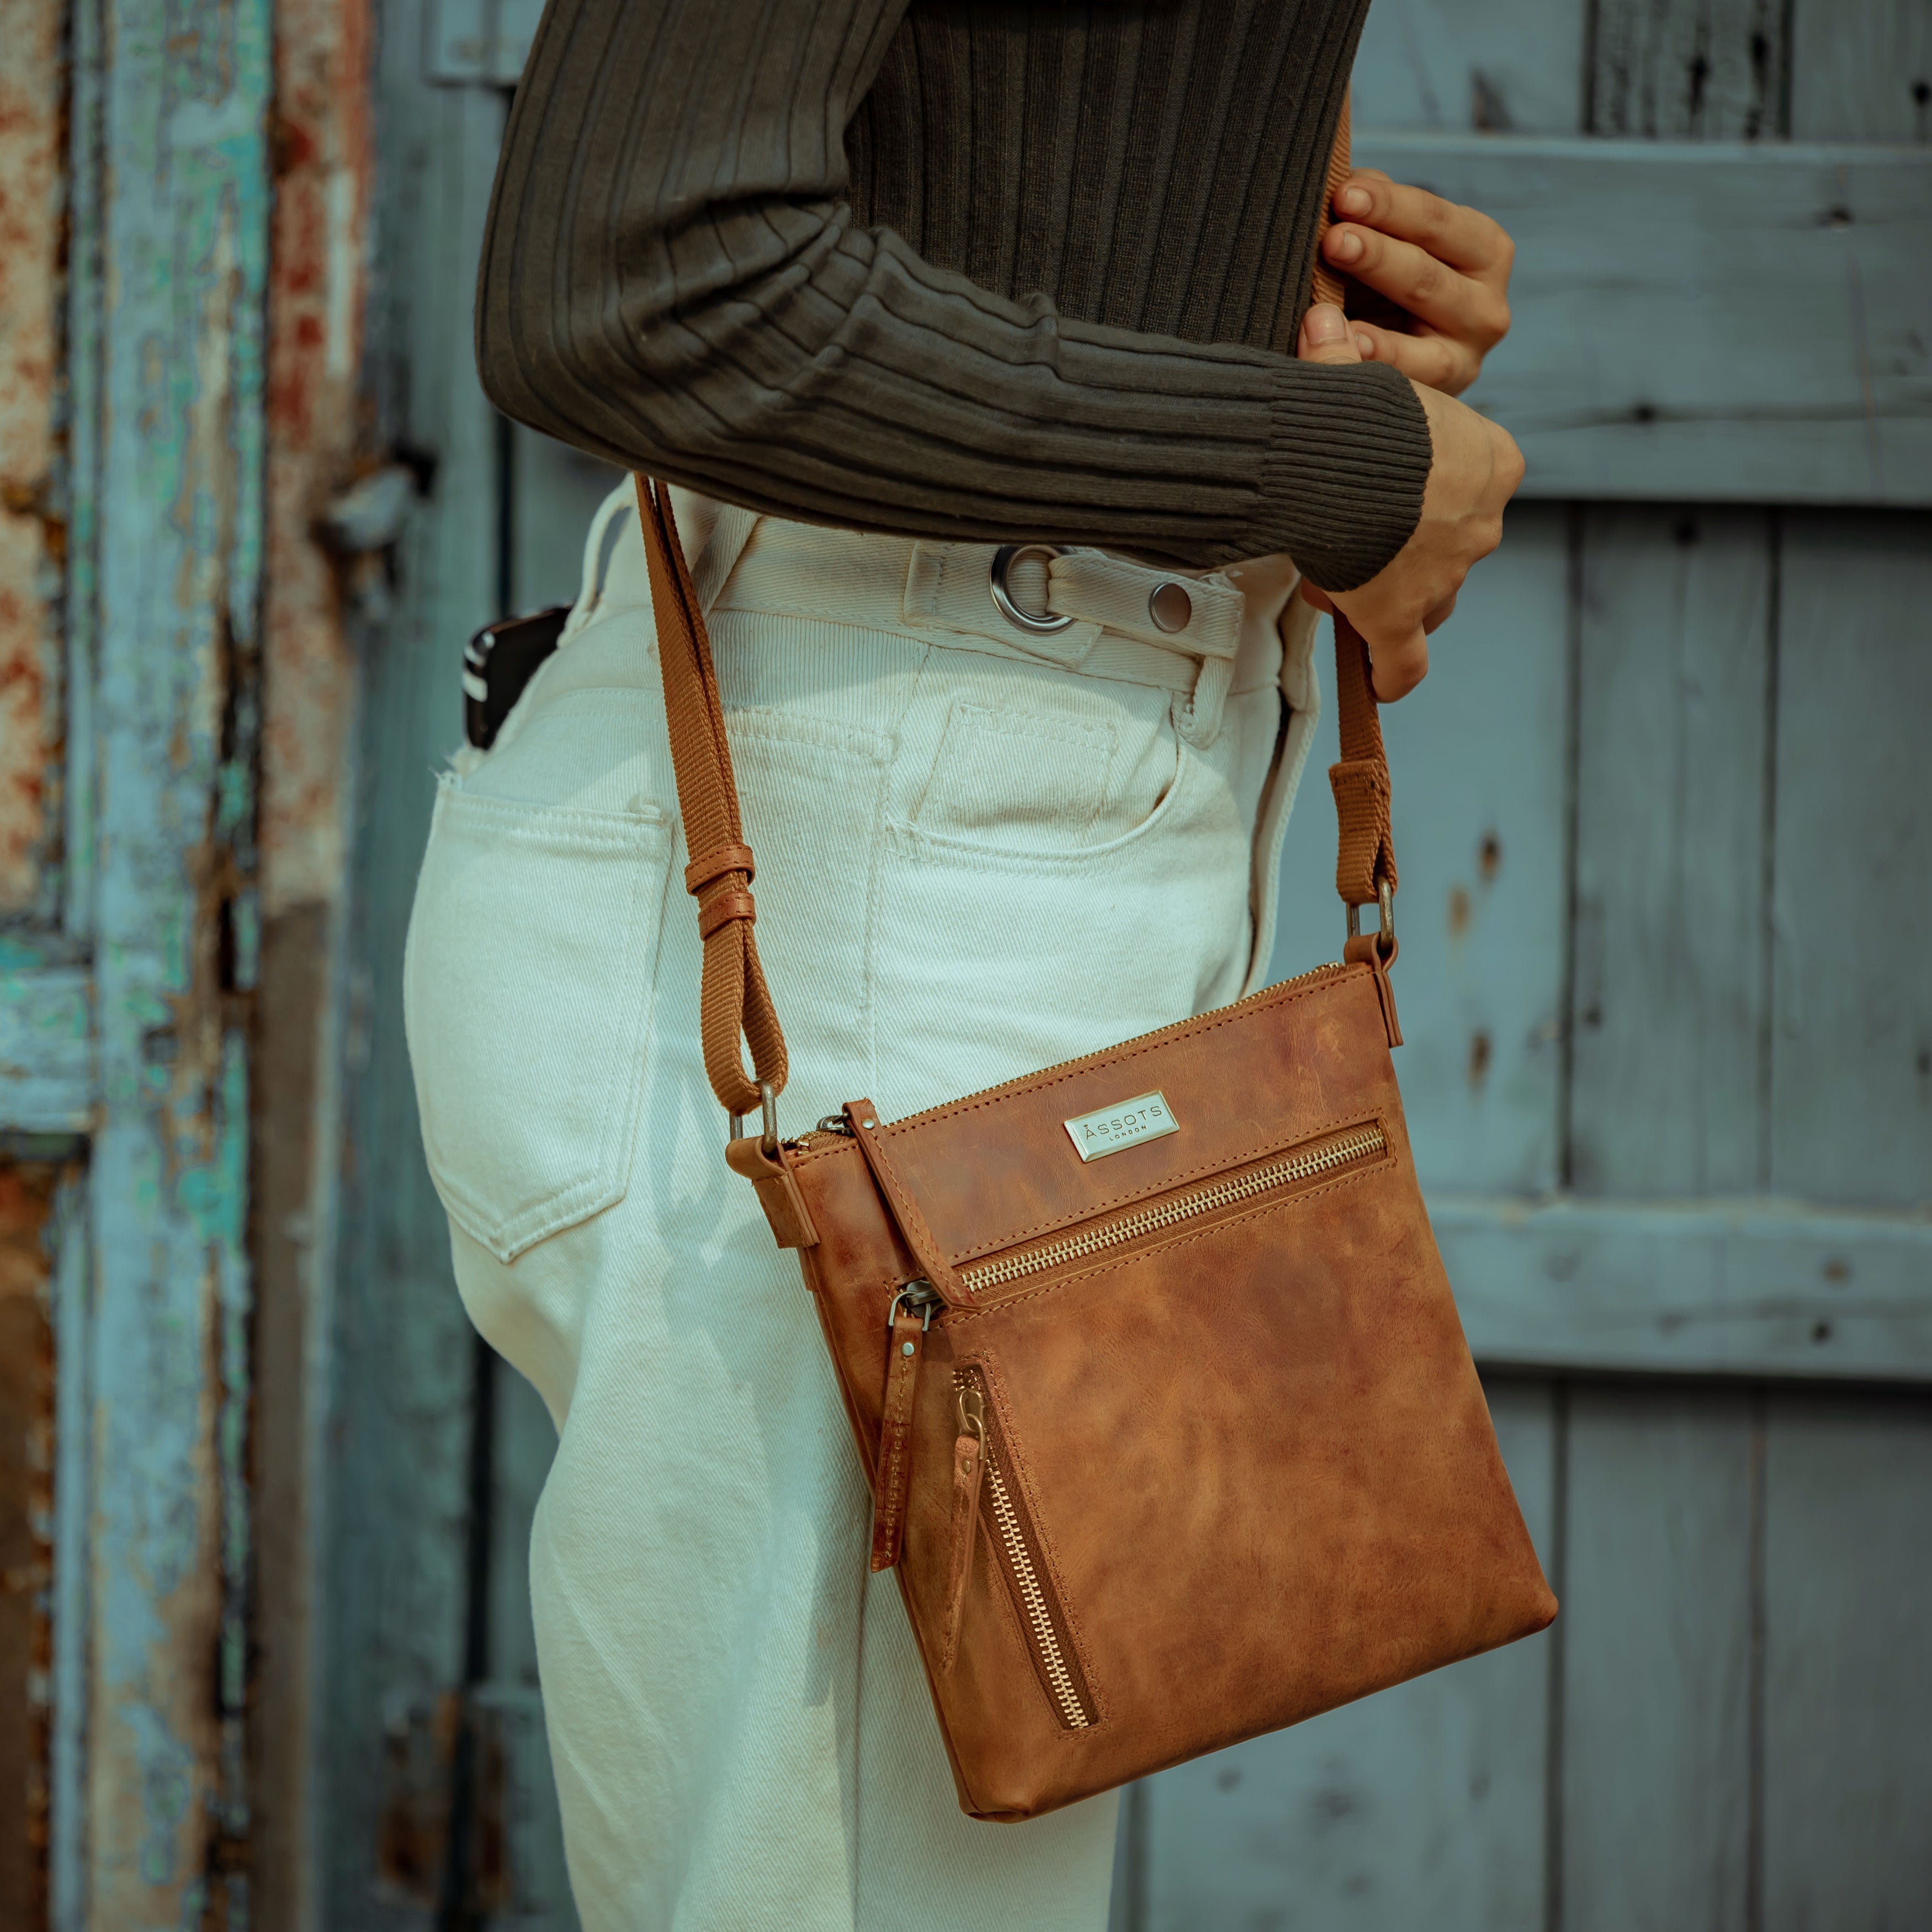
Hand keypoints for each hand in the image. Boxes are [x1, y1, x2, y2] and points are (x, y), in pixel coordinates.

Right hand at [1296, 303, 1523, 699]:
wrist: (1342, 463)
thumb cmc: (1356, 410)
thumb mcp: (1362, 374)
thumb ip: (1343, 359)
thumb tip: (1320, 319)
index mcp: (1491, 459)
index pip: (1470, 482)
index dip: (1422, 489)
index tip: (1381, 489)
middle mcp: (1482, 522)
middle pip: (1450, 543)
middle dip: (1404, 545)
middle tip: (1353, 534)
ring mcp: (1444, 576)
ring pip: (1433, 599)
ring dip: (1398, 597)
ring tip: (1351, 586)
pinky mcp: (1402, 618)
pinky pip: (1405, 660)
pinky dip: (1394, 672)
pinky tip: (1383, 682)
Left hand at [1319, 170, 1513, 397]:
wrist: (1397, 365)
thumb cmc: (1386, 286)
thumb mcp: (1390, 242)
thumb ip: (1374, 212)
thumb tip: (1348, 186)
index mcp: (1483, 251)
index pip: (1436, 222)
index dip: (1390, 206)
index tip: (1343, 194)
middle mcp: (1486, 307)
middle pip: (1428, 277)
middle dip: (1377, 255)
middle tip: (1332, 238)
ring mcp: (1465, 360)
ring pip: (1422, 342)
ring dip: (1372, 325)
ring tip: (1326, 301)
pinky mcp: (1441, 399)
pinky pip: (1408, 385)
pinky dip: (1374, 368)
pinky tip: (1346, 354)